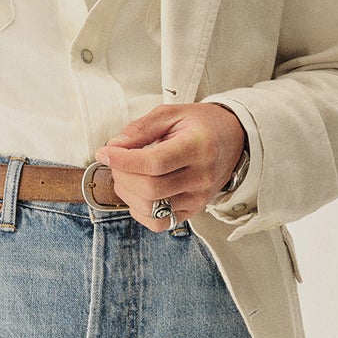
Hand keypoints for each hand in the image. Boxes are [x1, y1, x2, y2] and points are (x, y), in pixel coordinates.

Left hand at [98, 103, 246, 232]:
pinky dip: (139, 211)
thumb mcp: (171, 113)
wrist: (233, 139)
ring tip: (126, 174)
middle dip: (122, 175)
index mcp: (198, 146)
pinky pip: (159, 223)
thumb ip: (140, 129)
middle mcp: (201, 176)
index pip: (155, 163)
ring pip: (152, 209)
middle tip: (115, 160)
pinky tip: (137, 192)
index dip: (123, 160)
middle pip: (150, 188)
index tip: (104, 152)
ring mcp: (198, 198)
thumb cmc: (201, 125)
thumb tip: (114, 147)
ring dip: (127, 193)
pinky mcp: (193, 211)